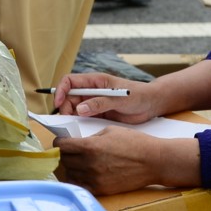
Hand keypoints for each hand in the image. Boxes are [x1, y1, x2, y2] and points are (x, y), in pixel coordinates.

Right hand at [49, 73, 164, 121]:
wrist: (152, 104)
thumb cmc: (139, 95)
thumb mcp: (119, 99)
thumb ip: (100, 103)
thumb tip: (79, 109)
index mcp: (95, 81)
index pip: (70, 81)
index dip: (60, 91)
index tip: (58, 103)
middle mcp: (91, 91)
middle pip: (69, 97)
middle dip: (65, 107)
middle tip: (68, 120)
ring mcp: (94, 102)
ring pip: (74, 108)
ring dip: (71, 116)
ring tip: (73, 126)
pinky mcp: (98, 113)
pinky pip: (83, 117)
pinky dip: (79, 122)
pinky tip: (81, 129)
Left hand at [55, 129, 177, 194]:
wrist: (154, 161)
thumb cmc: (134, 142)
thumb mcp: (109, 131)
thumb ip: (90, 138)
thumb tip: (77, 143)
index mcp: (89, 146)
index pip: (61, 146)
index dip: (59, 143)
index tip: (62, 142)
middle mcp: (89, 164)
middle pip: (63, 160)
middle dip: (64, 155)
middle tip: (69, 152)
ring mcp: (94, 178)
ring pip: (69, 175)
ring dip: (69, 168)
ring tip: (76, 164)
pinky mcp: (101, 189)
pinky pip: (79, 186)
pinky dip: (77, 181)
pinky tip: (82, 175)